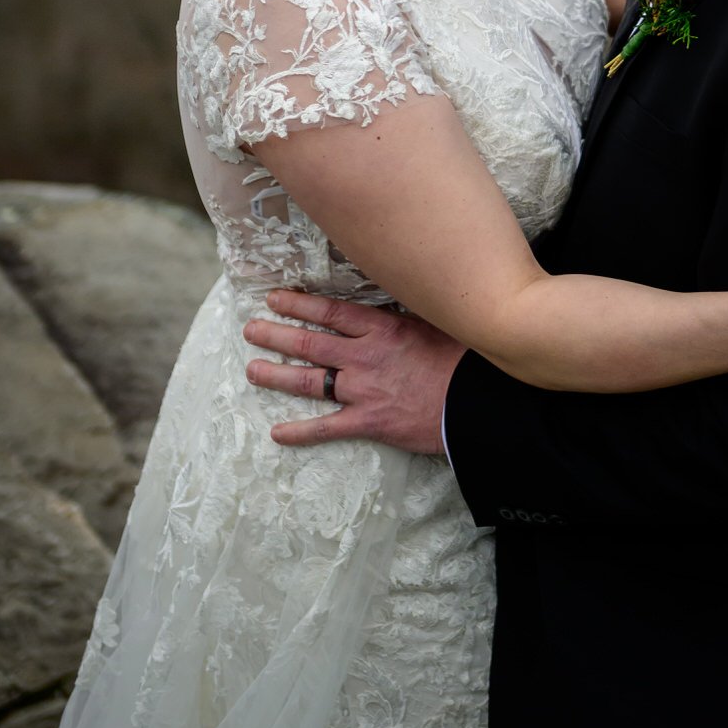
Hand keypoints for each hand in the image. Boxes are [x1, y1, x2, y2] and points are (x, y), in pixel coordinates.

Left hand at [244, 291, 464, 450]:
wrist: (476, 403)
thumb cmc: (462, 359)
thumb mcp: (434, 322)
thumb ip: (405, 313)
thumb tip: (393, 294)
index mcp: (381, 328)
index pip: (329, 311)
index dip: (298, 304)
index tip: (275, 298)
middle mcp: (365, 356)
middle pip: (310, 343)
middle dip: (276, 335)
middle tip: (251, 330)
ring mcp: (363, 391)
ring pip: (310, 381)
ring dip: (277, 375)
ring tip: (252, 370)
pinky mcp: (369, 422)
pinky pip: (326, 428)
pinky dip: (300, 432)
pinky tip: (277, 433)